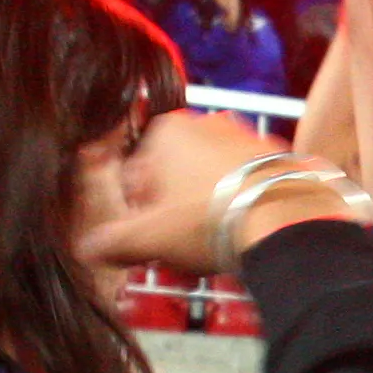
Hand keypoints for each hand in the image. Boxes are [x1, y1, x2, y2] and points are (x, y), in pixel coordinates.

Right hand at [76, 107, 346, 275]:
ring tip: (214, 246)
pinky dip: (241, 207)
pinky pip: (247, 186)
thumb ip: (111, 241)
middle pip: (176, 177)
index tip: (150, 236)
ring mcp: (246, 137)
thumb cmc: (208, 220)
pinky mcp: (279, 157)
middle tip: (181, 247)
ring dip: (208, 212)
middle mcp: (208, 123)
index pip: (136, 172)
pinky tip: (244, 234)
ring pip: (212, 182)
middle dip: (175, 212)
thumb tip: (88, 249)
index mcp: (167, 130)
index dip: (139, 211)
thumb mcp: (147, 237)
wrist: (283, 220)